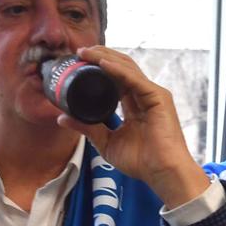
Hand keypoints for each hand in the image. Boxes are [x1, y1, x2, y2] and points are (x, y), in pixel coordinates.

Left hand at [62, 44, 210, 208]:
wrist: (163, 173)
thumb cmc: (142, 162)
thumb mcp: (106, 142)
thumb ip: (87, 129)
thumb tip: (62, 118)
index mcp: (135, 104)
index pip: (115, 78)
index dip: (98, 67)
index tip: (78, 62)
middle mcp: (145, 94)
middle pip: (121, 67)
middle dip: (100, 56)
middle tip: (79, 51)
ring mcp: (153, 94)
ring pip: (127, 67)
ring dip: (105, 57)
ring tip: (85, 52)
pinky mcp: (158, 97)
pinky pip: (134, 79)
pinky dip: (117, 69)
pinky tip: (101, 63)